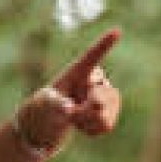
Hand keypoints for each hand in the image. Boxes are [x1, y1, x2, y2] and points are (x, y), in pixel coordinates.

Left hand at [15, 29, 122, 153]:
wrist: (48, 123)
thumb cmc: (43, 107)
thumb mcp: (45, 104)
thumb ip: (57, 104)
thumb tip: (69, 109)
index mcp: (78, 71)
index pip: (93, 56)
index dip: (105, 44)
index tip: (117, 31)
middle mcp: (94, 80)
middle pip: (102, 97)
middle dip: (87, 111)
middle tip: (71, 115)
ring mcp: (103, 96)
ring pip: (106, 113)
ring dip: (88, 122)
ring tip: (74, 119)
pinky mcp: (108, 112)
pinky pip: (107, 125)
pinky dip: (92, 130)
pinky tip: (82, 126)